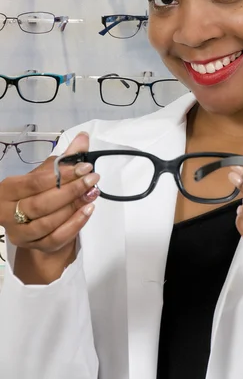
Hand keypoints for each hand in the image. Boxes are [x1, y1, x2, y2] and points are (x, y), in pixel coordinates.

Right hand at [0, 132, 98, 254]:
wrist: (36, 223)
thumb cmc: (40, 193)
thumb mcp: (49, 173)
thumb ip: (66, 158)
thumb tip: (83, 137)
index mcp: (8, 190)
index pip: (35, 182)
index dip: (61, 174)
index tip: (85, 167)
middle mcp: (7, 213)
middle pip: (41, 204)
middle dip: (70, 190)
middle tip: (92, 179)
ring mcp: (20, 233)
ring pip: (48, 223)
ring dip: (73, 207)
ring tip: (92, 193)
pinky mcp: (34, 247)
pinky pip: (56, 238)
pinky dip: (74, 224)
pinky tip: (88, 210)